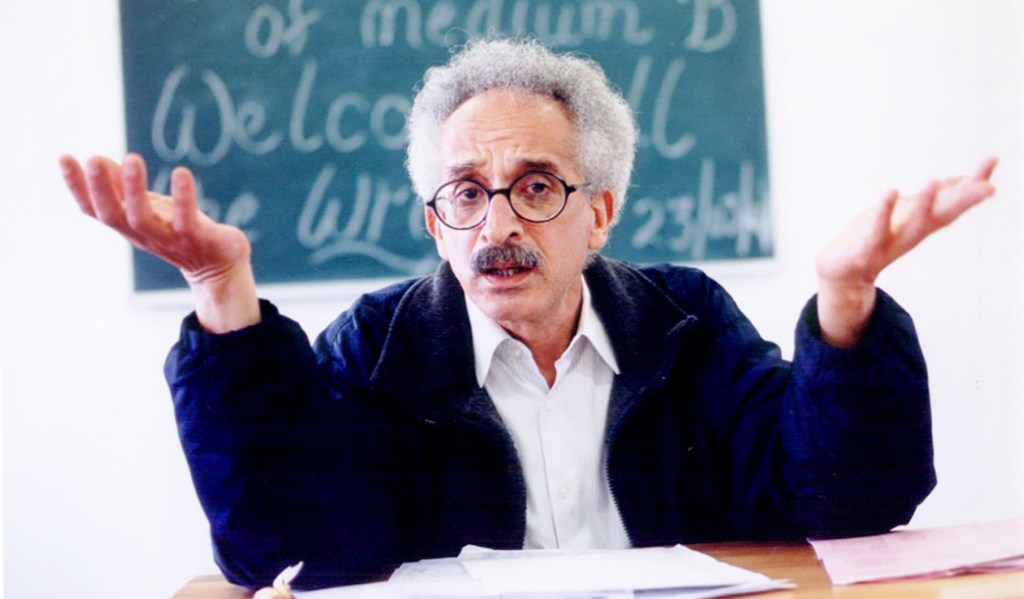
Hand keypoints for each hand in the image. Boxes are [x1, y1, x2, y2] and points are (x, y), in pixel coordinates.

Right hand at [60, 153, 260, 331]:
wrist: (219, 266)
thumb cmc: (178, 231)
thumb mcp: (148, 206)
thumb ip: (123, 186)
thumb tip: (95, 159)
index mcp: (128, 225)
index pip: (94, 209)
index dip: (77, 187)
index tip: (64, 158)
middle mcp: (144, 234)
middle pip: (113, 215)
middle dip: (100, 189)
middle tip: (91, 159)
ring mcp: (170, 239)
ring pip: (143, 219)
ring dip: (135, 190)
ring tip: (132, 158)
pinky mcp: (198, 239)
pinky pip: (186, 220)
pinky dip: (183, 198)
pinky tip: (181, 172)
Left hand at [815, 157, 997, 346]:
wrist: (841, 273)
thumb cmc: (876, 237)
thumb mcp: (907, 213)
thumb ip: (932, 199)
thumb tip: (963, 180)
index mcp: (922, 224)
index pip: (953, 202)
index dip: (974, 185)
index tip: (992, 161)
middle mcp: (912, 233)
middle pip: (942, 215)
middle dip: (964, 199)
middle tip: (987, 184)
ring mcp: (889, 242)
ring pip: (911, 224)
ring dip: (923, 203)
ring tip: (932, 181)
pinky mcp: (865, 249)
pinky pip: (876, 230)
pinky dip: (883, 212)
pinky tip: (890, 192)